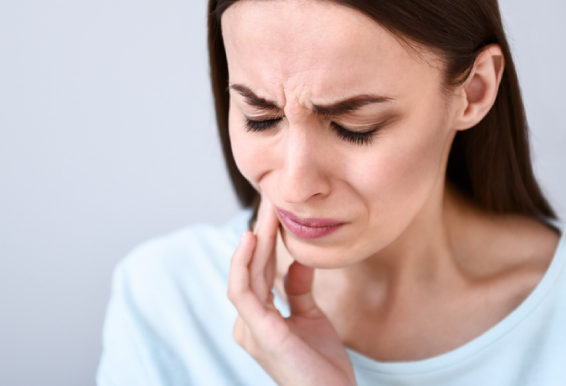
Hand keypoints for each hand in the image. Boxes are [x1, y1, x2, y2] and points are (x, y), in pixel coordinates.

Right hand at [227, 197, 355, 385]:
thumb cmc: (322, 367)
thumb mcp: (311, 319)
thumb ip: (299, 291)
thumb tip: (297, 261)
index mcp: (257, 320)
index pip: (258, 272)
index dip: (266, 241)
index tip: (275, 212)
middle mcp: (247, 323)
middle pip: (250, 268)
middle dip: (260, 232)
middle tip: (269, 199)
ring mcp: (249, 329)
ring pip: (244, 274)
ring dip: (255, 240)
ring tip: (265, 211)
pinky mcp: (259, 333)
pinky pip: (243, 291)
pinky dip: (244, 263)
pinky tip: (254, 238)